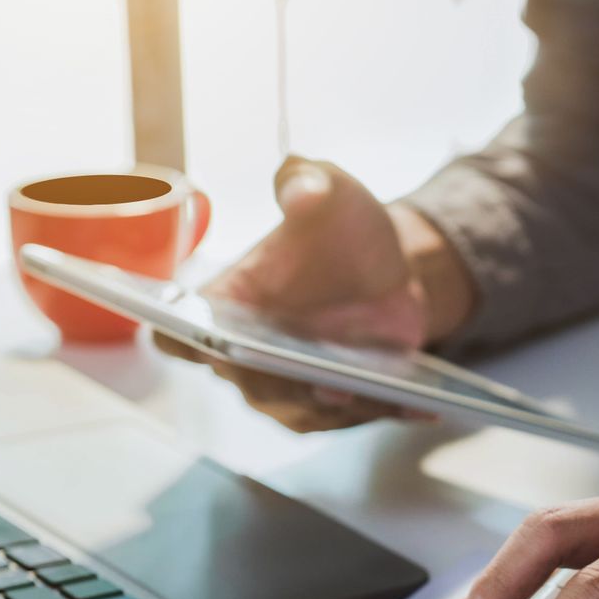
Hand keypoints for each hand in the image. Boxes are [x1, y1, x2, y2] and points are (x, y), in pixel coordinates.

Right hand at [156, 156, 474, 431]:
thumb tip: (303, 188)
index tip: (199, 337)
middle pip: (248, 384)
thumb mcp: (328, 189)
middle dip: (273, 381)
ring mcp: (291, 386)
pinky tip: (420, 406)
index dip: (179, 339)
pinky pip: (354, 418)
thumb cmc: (340, 227)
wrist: (390, 266)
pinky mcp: (337, 404)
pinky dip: (383, 411)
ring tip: (356, 390)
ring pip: (301, 412)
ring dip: (331, 406)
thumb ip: (306, 180)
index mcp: (227, 305)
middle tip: (298, 371)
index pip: (178, 334)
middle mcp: (248, 355)